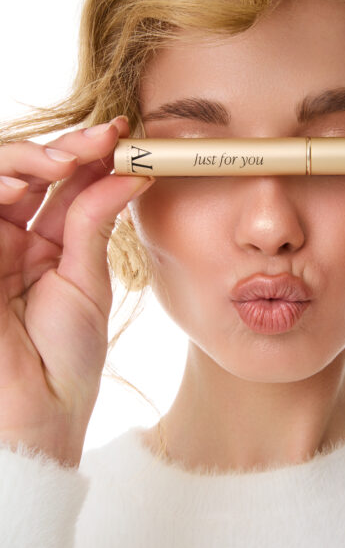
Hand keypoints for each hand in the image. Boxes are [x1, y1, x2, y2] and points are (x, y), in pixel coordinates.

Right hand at [0, 116, 154, 466]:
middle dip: (68, 147)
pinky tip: (30, 181)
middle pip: (34, 170)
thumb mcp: (87, 282)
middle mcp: (15, 238)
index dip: (92, 155)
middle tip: (105, 139)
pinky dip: (1, 181)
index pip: (67, 184)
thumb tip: (129, 172)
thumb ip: (93, 224)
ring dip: (33, 156)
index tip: (126, 134)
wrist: (36, 413)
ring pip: (0, 175)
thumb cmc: (65, 358)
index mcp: (50, 245)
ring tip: (68, 159)